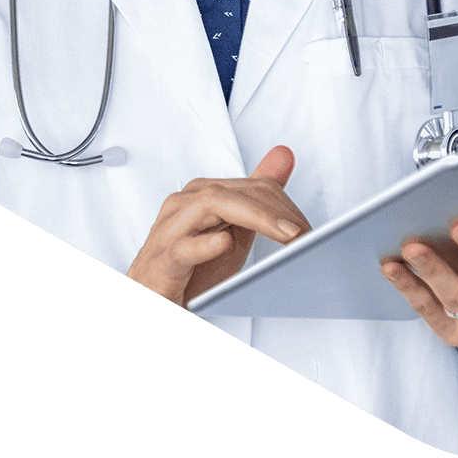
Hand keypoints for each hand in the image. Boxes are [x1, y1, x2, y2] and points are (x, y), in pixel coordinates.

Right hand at [128, 146, 308, 306]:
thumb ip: (256, 196)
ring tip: (284, 234)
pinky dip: (204, 244)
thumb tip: (284, 156)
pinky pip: (182, 247)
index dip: (283, 205)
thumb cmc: (188, 269)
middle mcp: (184, 204)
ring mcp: (170, 229)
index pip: (249, 187)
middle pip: (234, 192)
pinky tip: (225, 243)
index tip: (307, 228)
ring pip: (211, 205)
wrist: (150, 301)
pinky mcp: (162, 260)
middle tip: (304, 233)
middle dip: (274, 210)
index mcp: (201, 194)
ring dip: (254, 218)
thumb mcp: (231, 230)